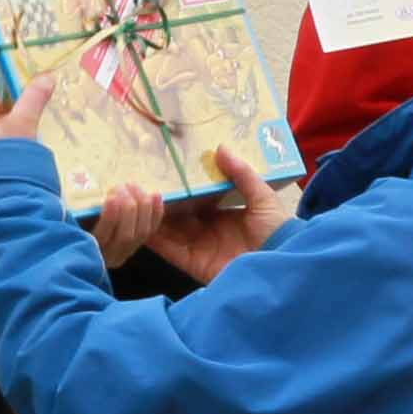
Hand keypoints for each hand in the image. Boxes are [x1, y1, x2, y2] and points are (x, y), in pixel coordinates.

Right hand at [101, 148, 279, 285]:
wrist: (281, 267)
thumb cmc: (278, 231)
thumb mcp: (263, 198)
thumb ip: (242, 174)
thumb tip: (221, 147)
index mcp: (225, 215)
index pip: (196, 200)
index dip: (182, 187)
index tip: (163, 170)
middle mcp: (209, 231)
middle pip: (178, 214)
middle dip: (161, 201)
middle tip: (139, 181)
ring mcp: (199, 248)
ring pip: (168, 230)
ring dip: (151, 216)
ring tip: (131, 198)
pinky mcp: (193, 263)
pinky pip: (168, 249)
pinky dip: (153, 237)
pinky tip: (137, 221)